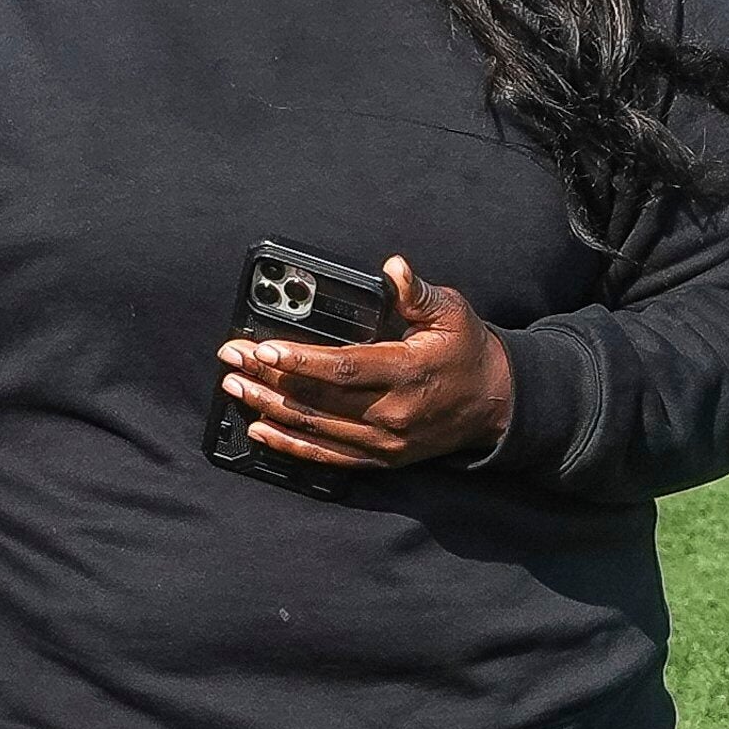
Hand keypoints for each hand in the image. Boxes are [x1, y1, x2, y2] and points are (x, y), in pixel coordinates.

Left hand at [217, 255, 513, 471]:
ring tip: (234, 388)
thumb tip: (394, 269)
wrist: (496, 403)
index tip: (263, 348)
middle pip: (318, 399)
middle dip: (268, 378)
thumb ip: (418, 293)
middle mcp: (391, 413)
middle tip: (231, 361)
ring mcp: (383, 443)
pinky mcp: (380, 459)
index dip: (300, 360)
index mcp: (406, 372)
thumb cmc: (468, 351)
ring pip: (315, 428)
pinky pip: (326, 457)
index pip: (343, 368)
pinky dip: (290, 445)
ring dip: (268, 408)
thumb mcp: (452, 312)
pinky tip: (259, 430)